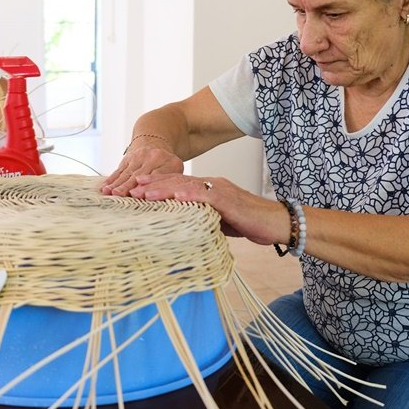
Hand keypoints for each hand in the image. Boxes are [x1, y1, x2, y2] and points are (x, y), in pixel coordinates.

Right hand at [100, 143, 183, 195]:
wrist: (156, 144)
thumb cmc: (167, 166)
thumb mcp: (175, 171)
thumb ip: (170, 183)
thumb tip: (161, 199)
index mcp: (170, 163)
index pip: (158, 175)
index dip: (148, 185)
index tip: (138, 194)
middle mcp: (155, 157)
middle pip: (139, 175)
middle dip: (128, 186)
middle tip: (119, 194)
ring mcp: (140, 157)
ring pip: (127, 173)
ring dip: (116, 184)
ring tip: (108, 192)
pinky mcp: (128, 158)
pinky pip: (119, 170)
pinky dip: (111, 179)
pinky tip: (104, 186)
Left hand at [128, 174, 288, 245]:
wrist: (277, 223)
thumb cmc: (251, 223)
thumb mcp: (221, 221)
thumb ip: (204, 218)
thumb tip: (185, 227)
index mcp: (209, 189)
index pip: (179, 185)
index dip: (158, 185)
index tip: (138, 188)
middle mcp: (212, 185)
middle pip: (178, 182)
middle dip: (154, 184)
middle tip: (132, 187)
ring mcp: (220, 191)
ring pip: (187, 186)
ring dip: (164, 189)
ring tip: (145, 192)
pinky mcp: (229, 200)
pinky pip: (207, 196)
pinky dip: (190, 196)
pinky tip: (175, 197)